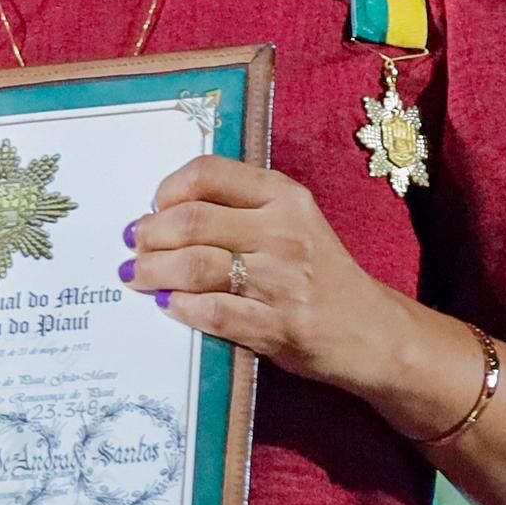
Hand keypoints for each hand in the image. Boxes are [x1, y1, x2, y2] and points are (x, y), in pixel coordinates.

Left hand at [125, 152, 457, 412]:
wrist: (371, 331)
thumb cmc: (319, 273)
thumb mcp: (291, 222)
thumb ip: (239, 210)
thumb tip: (162, 214)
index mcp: (285, 196)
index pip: (208, 173)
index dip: (166, 190)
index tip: (153, 208)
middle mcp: (284, 232)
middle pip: (190, 221)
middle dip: (149, 235)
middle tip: (134, 248)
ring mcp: (282, 281)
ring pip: (195, 266)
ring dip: (154, 272)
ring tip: (138, 277)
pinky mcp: (278, 326)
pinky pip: (212, 312)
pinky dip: (181, 308)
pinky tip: (168, 305)